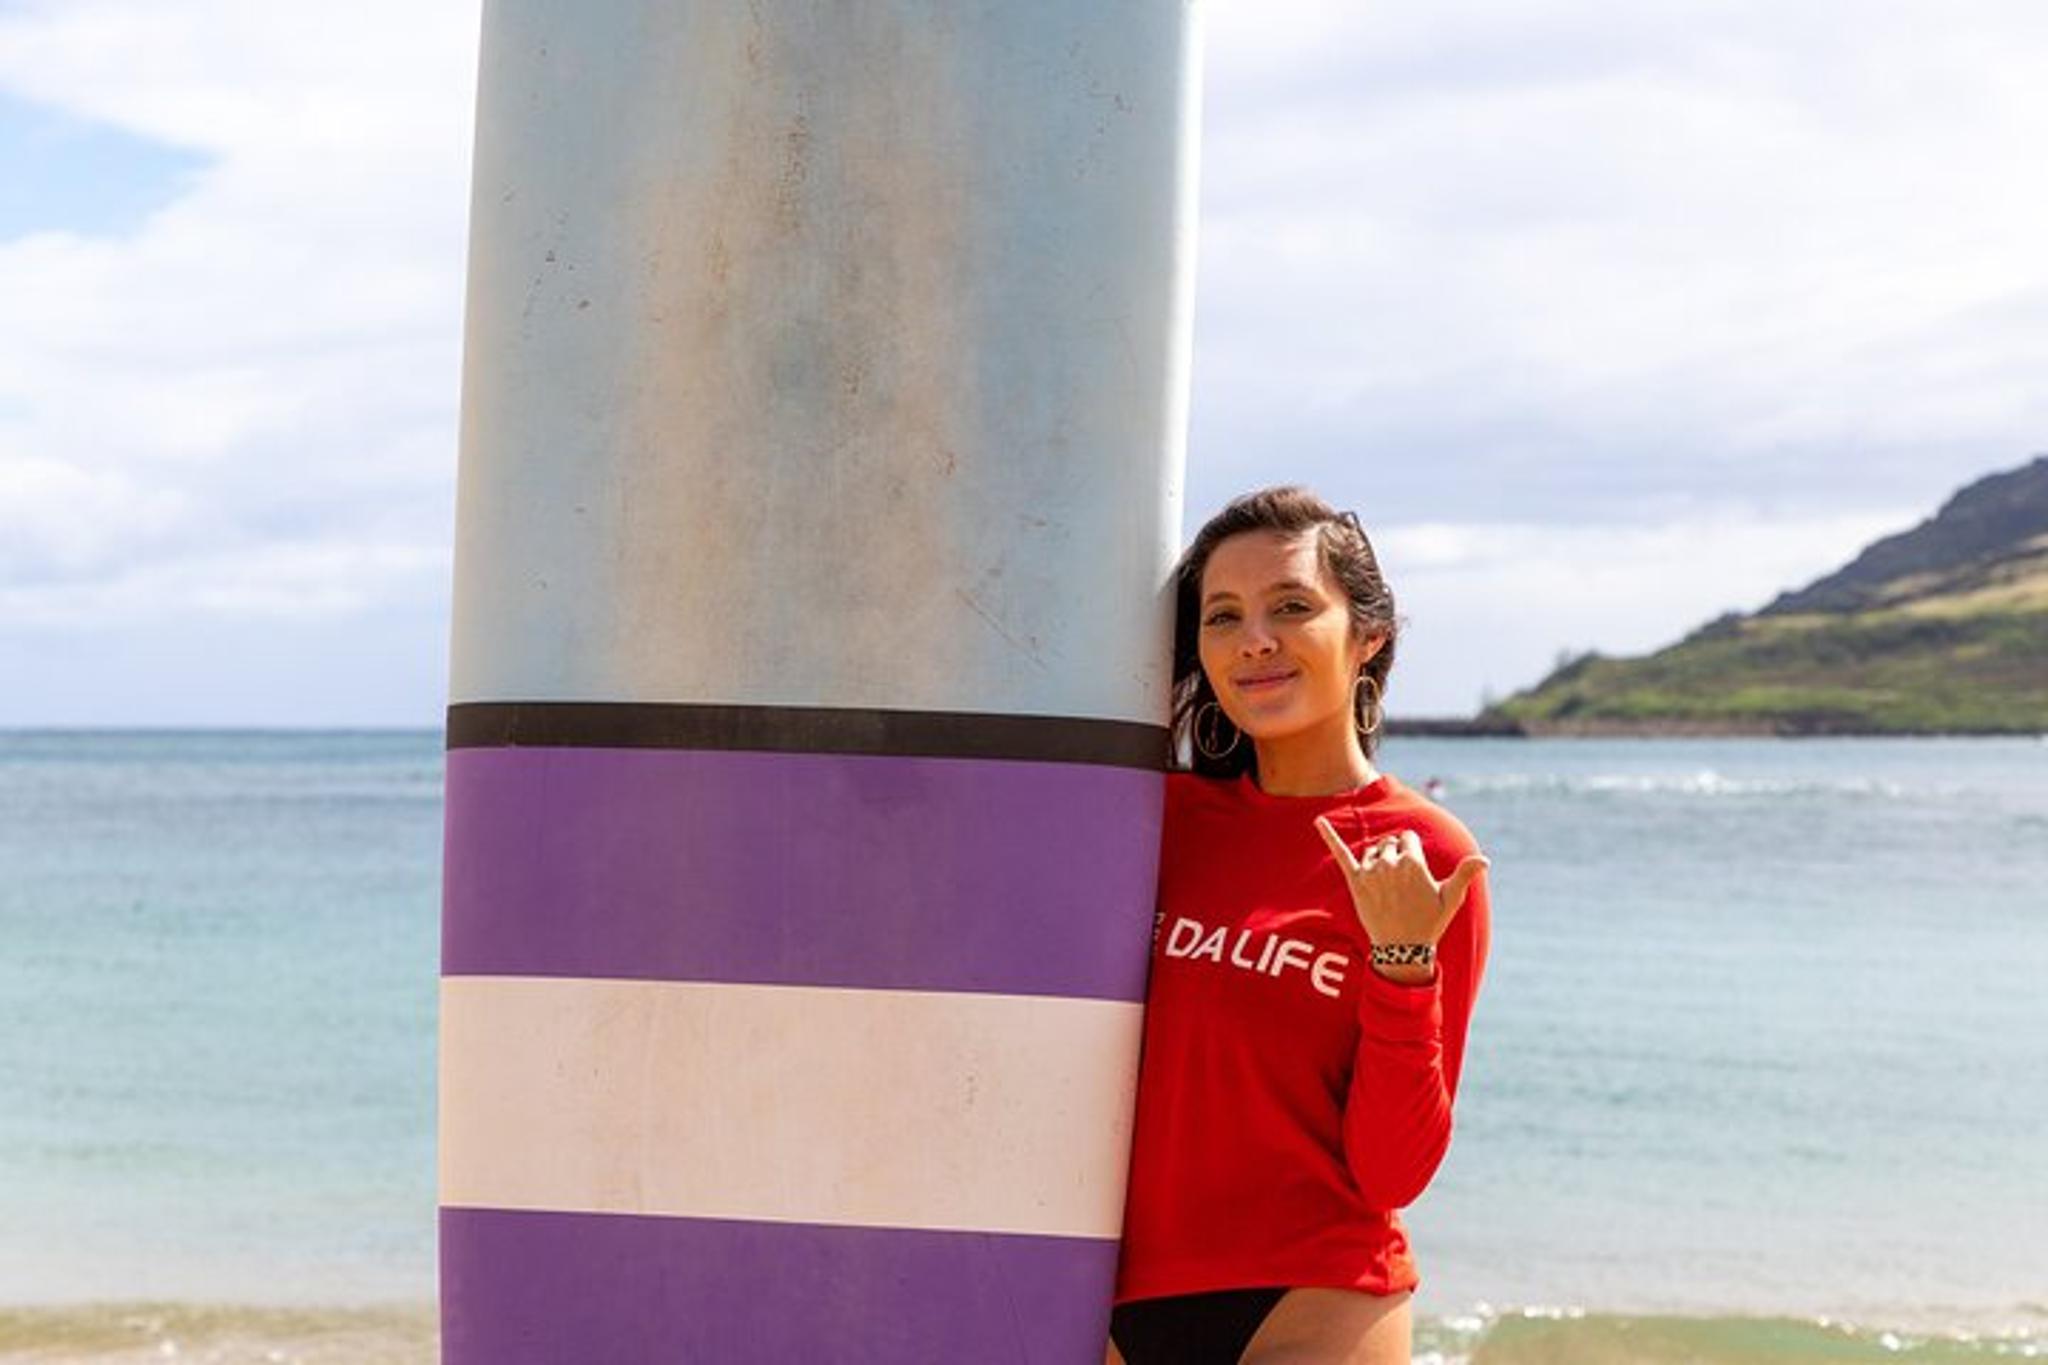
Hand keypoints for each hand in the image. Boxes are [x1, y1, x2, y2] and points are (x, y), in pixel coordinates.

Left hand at [1314, 818, 1487, 964]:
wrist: (1401, 949)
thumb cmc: (1429, 922)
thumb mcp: (1450, 898)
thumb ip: (1464, 875)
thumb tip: (1485, 859)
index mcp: (1413, 862)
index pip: (1408, 839)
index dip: (1413, 853)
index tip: (1416, 873)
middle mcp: (1390, 863)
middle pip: (1390, 843)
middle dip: (1396, 856)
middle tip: (1402, 884)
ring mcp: (1371, 872)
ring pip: (1373, 851)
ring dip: (1379, 861)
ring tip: (1388, 887)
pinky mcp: (1355, 882)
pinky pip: (1341, 853)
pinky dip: (1329, 836)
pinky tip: (1318, 821)